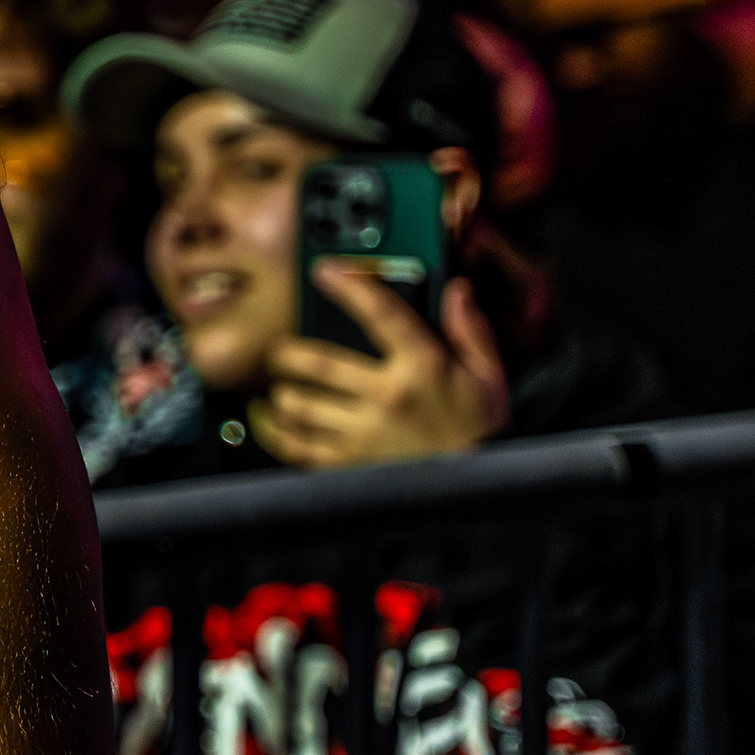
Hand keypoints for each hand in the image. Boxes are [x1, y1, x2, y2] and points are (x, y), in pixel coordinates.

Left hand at [257, 270, 506, 469]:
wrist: (475, 483)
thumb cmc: (476, 427)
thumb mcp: (487, 375)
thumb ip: (471, 331)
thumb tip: (457, 291)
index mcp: (422, 367)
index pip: (381, 315)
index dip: (350, 288)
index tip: (323, 270)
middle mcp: (387, 395)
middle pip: (318, 363)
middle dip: (289, 351)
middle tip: (281, 349)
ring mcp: (365, 430)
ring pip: (300, 404)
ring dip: (282, 392)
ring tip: (282, 385)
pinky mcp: (350, 461)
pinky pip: (296, 445)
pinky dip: (273, 431)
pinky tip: (268, 419)